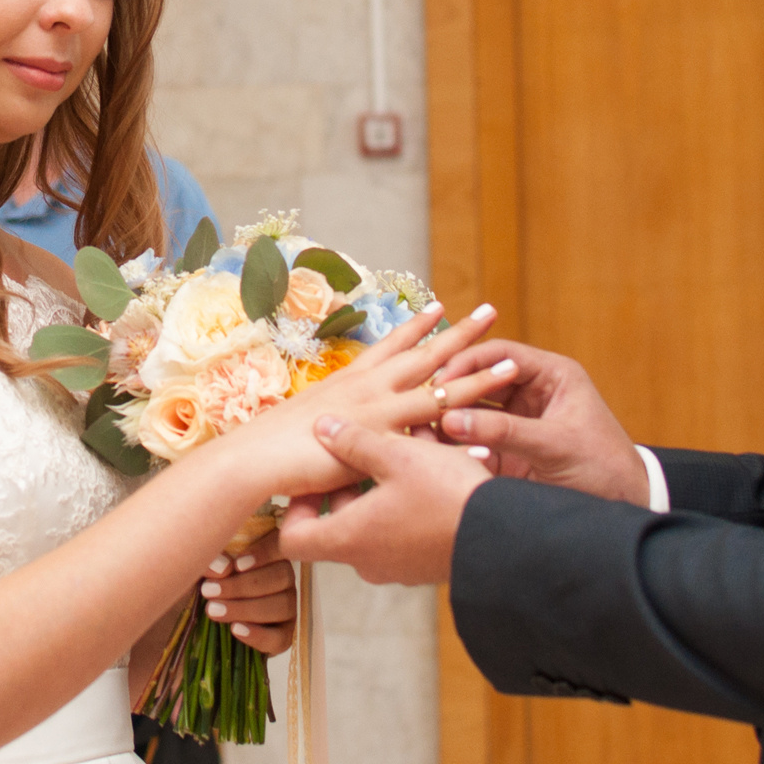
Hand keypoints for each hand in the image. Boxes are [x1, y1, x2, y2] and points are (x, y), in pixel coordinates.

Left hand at [200, 529, 293, 655]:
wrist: (201, 620)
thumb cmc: (206, 584)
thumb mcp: (204, 570)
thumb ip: (212, 562)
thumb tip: (223, 567)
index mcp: (269, 554)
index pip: (280, 545)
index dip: (264, 553)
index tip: (237, 565)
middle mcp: (284, 578)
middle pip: (281, 576)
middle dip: (242, 585)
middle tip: (209, 591)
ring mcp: (288, 607)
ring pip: (282, 606)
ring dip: (245, 609)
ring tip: (213, 611)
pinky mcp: (284, 635)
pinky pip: (281, 637)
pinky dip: (259, 635)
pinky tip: (236, 630)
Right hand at [209, 303, 517, 502]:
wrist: (252, 457)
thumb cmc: (270, 444)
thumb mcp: (307, 419)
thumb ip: (332, 418)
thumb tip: (337, 424)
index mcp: (351, 379)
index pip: (391, 344)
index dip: (417, 326)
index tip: (440, 306)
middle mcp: (369, 387)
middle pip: (426, 354)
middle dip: (461, 333)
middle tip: (492, 311)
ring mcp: (378, 411)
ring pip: (441, 390)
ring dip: (478, 378)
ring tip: (511, 363)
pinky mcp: (382, 441)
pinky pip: (433, 439)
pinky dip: (462, 439)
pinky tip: (491, 439)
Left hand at [279, 418, 494, 584]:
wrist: (507, 537)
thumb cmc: (445, 496)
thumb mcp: (396, 456)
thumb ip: (353, 442)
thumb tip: (321, 427)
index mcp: (348, 539)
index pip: (293, 537)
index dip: (296, 506)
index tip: (316, 476)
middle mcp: (368, 561)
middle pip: (336, 525)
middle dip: (348, 483)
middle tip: (364, 449)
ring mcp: (399, 566)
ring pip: (374, 521)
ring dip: (382, 485)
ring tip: (406, 447)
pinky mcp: (426, 563)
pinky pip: (403, 529)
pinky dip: (406, 500)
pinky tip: (431, 464)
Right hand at [434, 339, 646, 504]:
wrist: (625, 509)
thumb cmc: (605, 468)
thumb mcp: (556, 445)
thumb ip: (505, 432)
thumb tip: (452, 421)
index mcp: (551, 376)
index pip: (499, 356)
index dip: (468, 363)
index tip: (440, 379)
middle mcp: (530, 394)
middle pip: (479, 380)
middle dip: (450, 391)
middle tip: (420, 403)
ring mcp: (516, 424)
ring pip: (470, 411)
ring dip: (447, 418)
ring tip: (418, 427)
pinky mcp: (506, 454)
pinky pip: (472, 442)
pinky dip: (452, 446)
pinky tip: (430, 450)